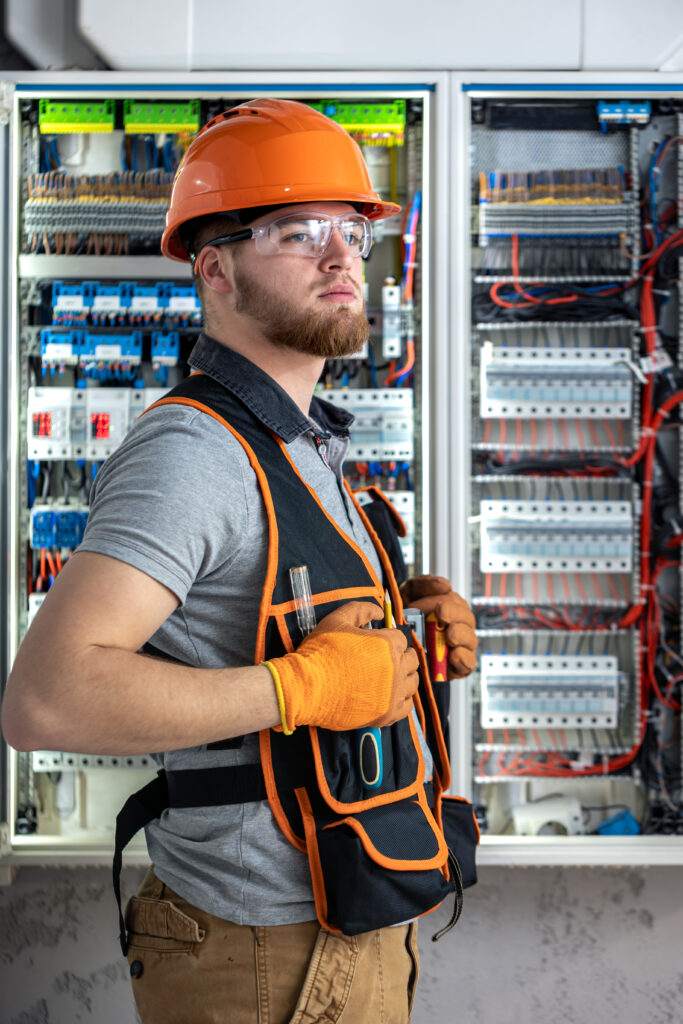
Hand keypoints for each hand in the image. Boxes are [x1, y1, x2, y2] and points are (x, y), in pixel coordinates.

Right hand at [268, 601, 418, 731]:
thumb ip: (361, 610)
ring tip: (388, 677)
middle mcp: (395, 669)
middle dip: (400, 656)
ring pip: (412, 683)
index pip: (401, 638)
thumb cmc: (320, 652)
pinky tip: (390, 696)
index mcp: (387, 644)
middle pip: (411, 660)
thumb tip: (380, 612)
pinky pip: (407, 707)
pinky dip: (401, 700)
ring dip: (404, 677)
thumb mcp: (337, 620)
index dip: (389, 639)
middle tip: (384, 659)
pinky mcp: (385, 714)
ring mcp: (392, 694)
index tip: (379, 644)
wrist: (305, 687)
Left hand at [400, 575, 477, 677]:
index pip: (452, 599)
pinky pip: (468, 662)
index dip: (445, 600)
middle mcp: (458, 625)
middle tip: (441, 613)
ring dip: (460, 634)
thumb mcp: (408, 599)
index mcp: (449, 607)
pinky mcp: (460, 666)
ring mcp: (461, 645)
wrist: (400, 653)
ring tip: (450, 635)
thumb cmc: (406, 623)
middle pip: (465, 616)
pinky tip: (454, 654)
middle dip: (454, 613)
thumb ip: (422, 585)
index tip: (438, 601)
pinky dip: (463, 658)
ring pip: (469, 638)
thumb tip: (445, 585)